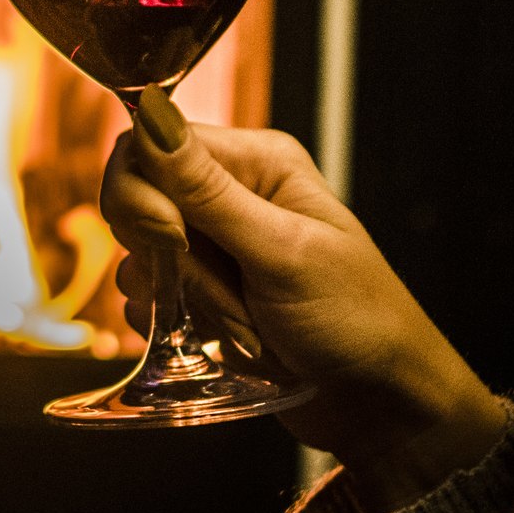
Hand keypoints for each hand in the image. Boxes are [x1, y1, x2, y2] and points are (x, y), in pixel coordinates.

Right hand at [103, 88, 506, 512]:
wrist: (376, 402)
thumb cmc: (355, 319)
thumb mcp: (282, 251)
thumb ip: (207, 190)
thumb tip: (150, 110)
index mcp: (256, 162)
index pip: (152, 146)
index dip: (143, 193)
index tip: (171, 241)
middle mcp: (229, 194)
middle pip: (137, 199)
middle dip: (166, 255)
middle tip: (224, 292)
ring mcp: (213, 247)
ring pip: (138, 254)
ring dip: (178, 298)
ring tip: (243, 323)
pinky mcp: (201, 292)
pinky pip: (147, 296)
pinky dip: (170, 322)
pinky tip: (220, 339)